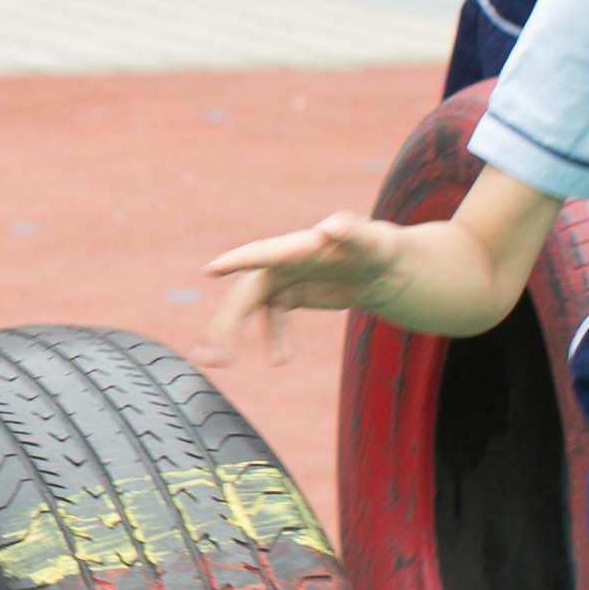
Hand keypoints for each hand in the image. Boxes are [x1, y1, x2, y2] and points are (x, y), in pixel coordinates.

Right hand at [197, 214, 407, 365]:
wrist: (378, 263)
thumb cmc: (374, 246)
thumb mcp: (369, 240)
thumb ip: (350, 231)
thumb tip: (329, 227)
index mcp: (293, 248)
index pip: (259, 254)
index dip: (236, 262)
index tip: (210, 270)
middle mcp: (279, 263)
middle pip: (245, 294)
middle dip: (225, 323)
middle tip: (213, 355)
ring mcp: (282, 280)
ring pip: (249, 308)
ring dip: (231, 334)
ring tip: (221, 361)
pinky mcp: (289, 295)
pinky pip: (271, 320)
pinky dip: (273, 340)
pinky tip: (280, 360)